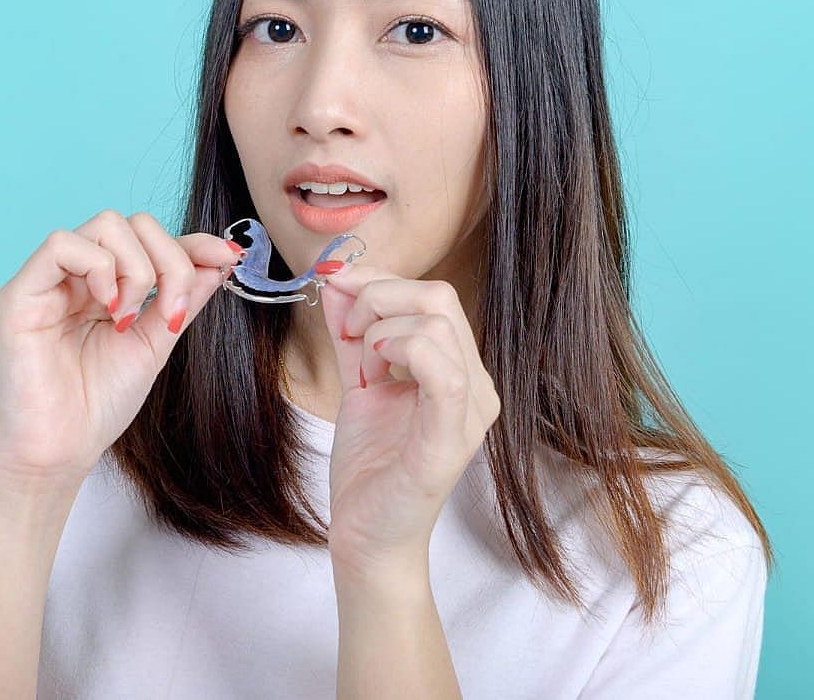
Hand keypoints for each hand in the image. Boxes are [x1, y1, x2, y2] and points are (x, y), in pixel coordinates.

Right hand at [0, 209, 242, 492]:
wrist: (59, 453)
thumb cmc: (97, 406)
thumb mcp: (155, 343)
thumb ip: (181, 298)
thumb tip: (220, 258)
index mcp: (105, 286)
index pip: (149, 240)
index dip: (191, 242)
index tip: (227, 256)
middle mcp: (75, 276)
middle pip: (131, 223)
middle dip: (168, 261)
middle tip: (171, 313)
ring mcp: (47, 281)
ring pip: (104, 224)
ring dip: (136, 268)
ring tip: (129, 318)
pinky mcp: (20, 293)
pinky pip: (61, 244)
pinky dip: (99, 268)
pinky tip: (109, 308)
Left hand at [318, 263, 501, 575]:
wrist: (367, 536)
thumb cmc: (370, 466)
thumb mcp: (358, 382)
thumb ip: (351, 333)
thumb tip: (337, 278)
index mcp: (459, 371)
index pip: (435, 297)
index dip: (380, 281)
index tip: (337, 289)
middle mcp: (475, 387)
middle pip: (440, 299)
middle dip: (379, 298)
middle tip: (347, 332)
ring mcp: (468, 413)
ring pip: (436, 324)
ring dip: (380, 331)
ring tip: (362, 369)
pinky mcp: (449, 439)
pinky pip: (443, 372)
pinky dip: (402, 352)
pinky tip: (375, 371)